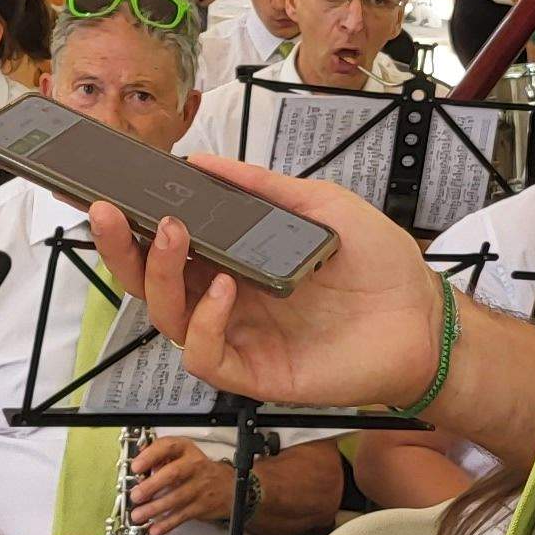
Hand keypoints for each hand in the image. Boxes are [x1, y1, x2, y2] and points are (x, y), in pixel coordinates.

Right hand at [90, 165, 436, 415]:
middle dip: (121, 249)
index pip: (170, 247)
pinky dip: (205, 320)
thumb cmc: (379, 267)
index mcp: (236, 262)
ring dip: (160, 275)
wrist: (423, 318)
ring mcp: (240, 337)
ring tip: (175, 235)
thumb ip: (261, 187)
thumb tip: (204, 162)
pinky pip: (206, 355)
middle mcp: (228, 301)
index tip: (112, 193)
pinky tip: (225, 288)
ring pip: (168, 317)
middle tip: (111, 212)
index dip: (135, 225)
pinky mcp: (256, 372)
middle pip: (152, 283)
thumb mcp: (320, 206)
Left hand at [126, 437, 233, 534]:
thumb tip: (139, 472)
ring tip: (138, 515)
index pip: (168, 447)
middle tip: (136, 496)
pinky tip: (154, 530)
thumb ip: (160, 459)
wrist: (227, 486)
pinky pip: (181, 516)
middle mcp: (194, 465)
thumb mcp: (181, 455)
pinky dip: (167, 524)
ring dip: (154, 508)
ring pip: (176, 498)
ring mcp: (199, 486)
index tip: (136, 467)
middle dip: (152, 486)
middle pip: (173, 474)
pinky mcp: (201, 506)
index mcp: (185, 450)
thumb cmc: (196, 469)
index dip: (151, 456)